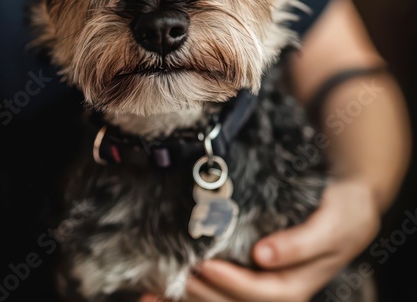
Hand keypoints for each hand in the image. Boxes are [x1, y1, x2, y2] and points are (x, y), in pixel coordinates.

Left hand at [141, 177, 380, 301]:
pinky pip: (221, 290)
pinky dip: (194, 294)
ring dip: (192, 299)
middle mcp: (278, 290)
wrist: (345, 210)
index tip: (205, 264)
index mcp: (297, 284)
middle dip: (205, 293)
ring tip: (159, 290)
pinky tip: (160, 292)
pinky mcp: (249, 275)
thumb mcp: (330, 227)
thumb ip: (300, 244)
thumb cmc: (341, 216)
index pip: (261, 292)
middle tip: (177, 272)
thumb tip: (263, 256)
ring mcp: (263, 284)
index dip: (232, 283)